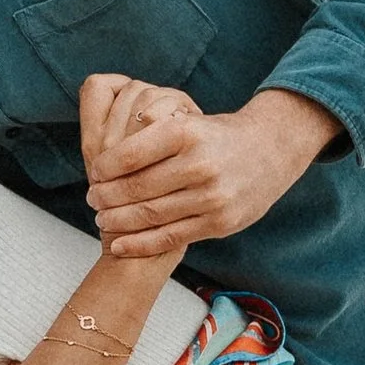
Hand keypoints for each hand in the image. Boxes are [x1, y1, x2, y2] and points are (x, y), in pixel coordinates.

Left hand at [82, 82, 340, 256]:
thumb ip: (152, 133)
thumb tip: (107, 152)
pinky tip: (119, 245)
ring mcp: (212, 197)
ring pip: (151, 215)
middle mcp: (200, 164)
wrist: (272, 150)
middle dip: (107, 197)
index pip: (131, 154)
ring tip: (102, 220)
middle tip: (91, 199)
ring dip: (119, 221)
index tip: (94, 172)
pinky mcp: (219, 222)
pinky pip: (170, 237)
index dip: (106, 167)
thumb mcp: (188, 120)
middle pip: (138, 188)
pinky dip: (140, 244)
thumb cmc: (217, 136)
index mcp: (187, 132)